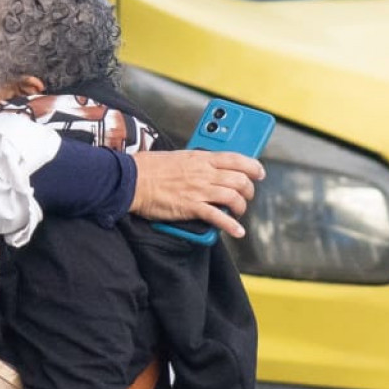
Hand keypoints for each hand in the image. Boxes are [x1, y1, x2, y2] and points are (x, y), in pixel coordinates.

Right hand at [130, 149, 263, 238]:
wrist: (130, 181)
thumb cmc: (147, 168)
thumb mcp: (176, 157)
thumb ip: (194, 163)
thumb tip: (201, 168)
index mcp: (201, 158)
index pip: (237, 159)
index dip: (253, 167)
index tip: (258, 173)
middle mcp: (205, 173)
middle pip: (240, 180)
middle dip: (248, 190)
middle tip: (246, 196)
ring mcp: (199, 190)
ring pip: (234, 197)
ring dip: (241, 207)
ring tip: (238, 212)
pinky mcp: (191, 207)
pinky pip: (218, 217)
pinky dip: (231, 226)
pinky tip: (237, 231)